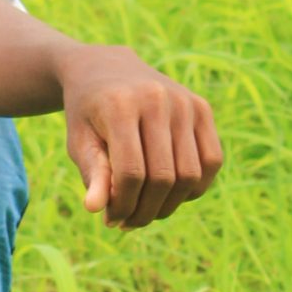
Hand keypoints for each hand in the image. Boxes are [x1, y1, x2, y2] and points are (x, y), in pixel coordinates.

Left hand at [58, 42, 222, 229]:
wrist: (106, 68)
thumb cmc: (88, 113)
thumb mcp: (79, 141)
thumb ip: (91, 172)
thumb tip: (96, 209)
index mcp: (120, 105)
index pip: (130, 172)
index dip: (123, 204)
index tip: (111, 219)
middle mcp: (157, 99)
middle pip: (163, 177)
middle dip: (145, 210)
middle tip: (127, 222)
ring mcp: (185, 102)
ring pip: (190, 175)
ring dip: (169, 205)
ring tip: (146, 212)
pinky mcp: (202, 107)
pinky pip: (212, 160)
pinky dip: (195, 187)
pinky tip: (170, 195)